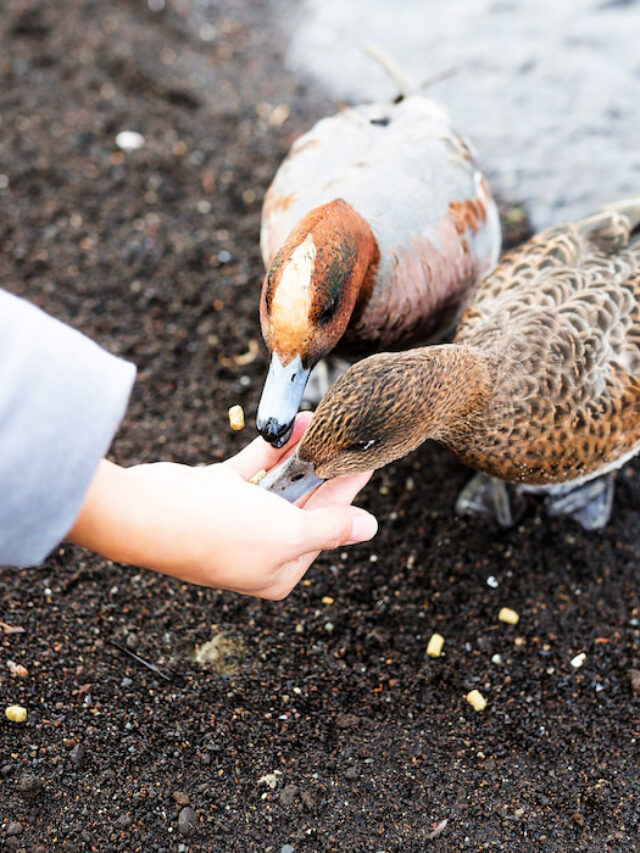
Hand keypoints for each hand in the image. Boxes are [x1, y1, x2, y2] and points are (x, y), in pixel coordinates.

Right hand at [67, 413, 376, 598]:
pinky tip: (293, 425)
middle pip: (303, 504)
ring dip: (300, 454)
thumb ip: (329, 528)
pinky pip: (254, 467)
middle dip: (323, 470)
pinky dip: (273, 448)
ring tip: (322, 423)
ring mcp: (236, 520)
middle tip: (346, 437)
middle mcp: (258, 549)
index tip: (364, 462)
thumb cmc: (218, 533)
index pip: (325, 529)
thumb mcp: (287, 533)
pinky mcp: (216, 492)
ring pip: (279, 483)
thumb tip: (368, 528)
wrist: (147, 513)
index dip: (346, 493)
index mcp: (278, 571)